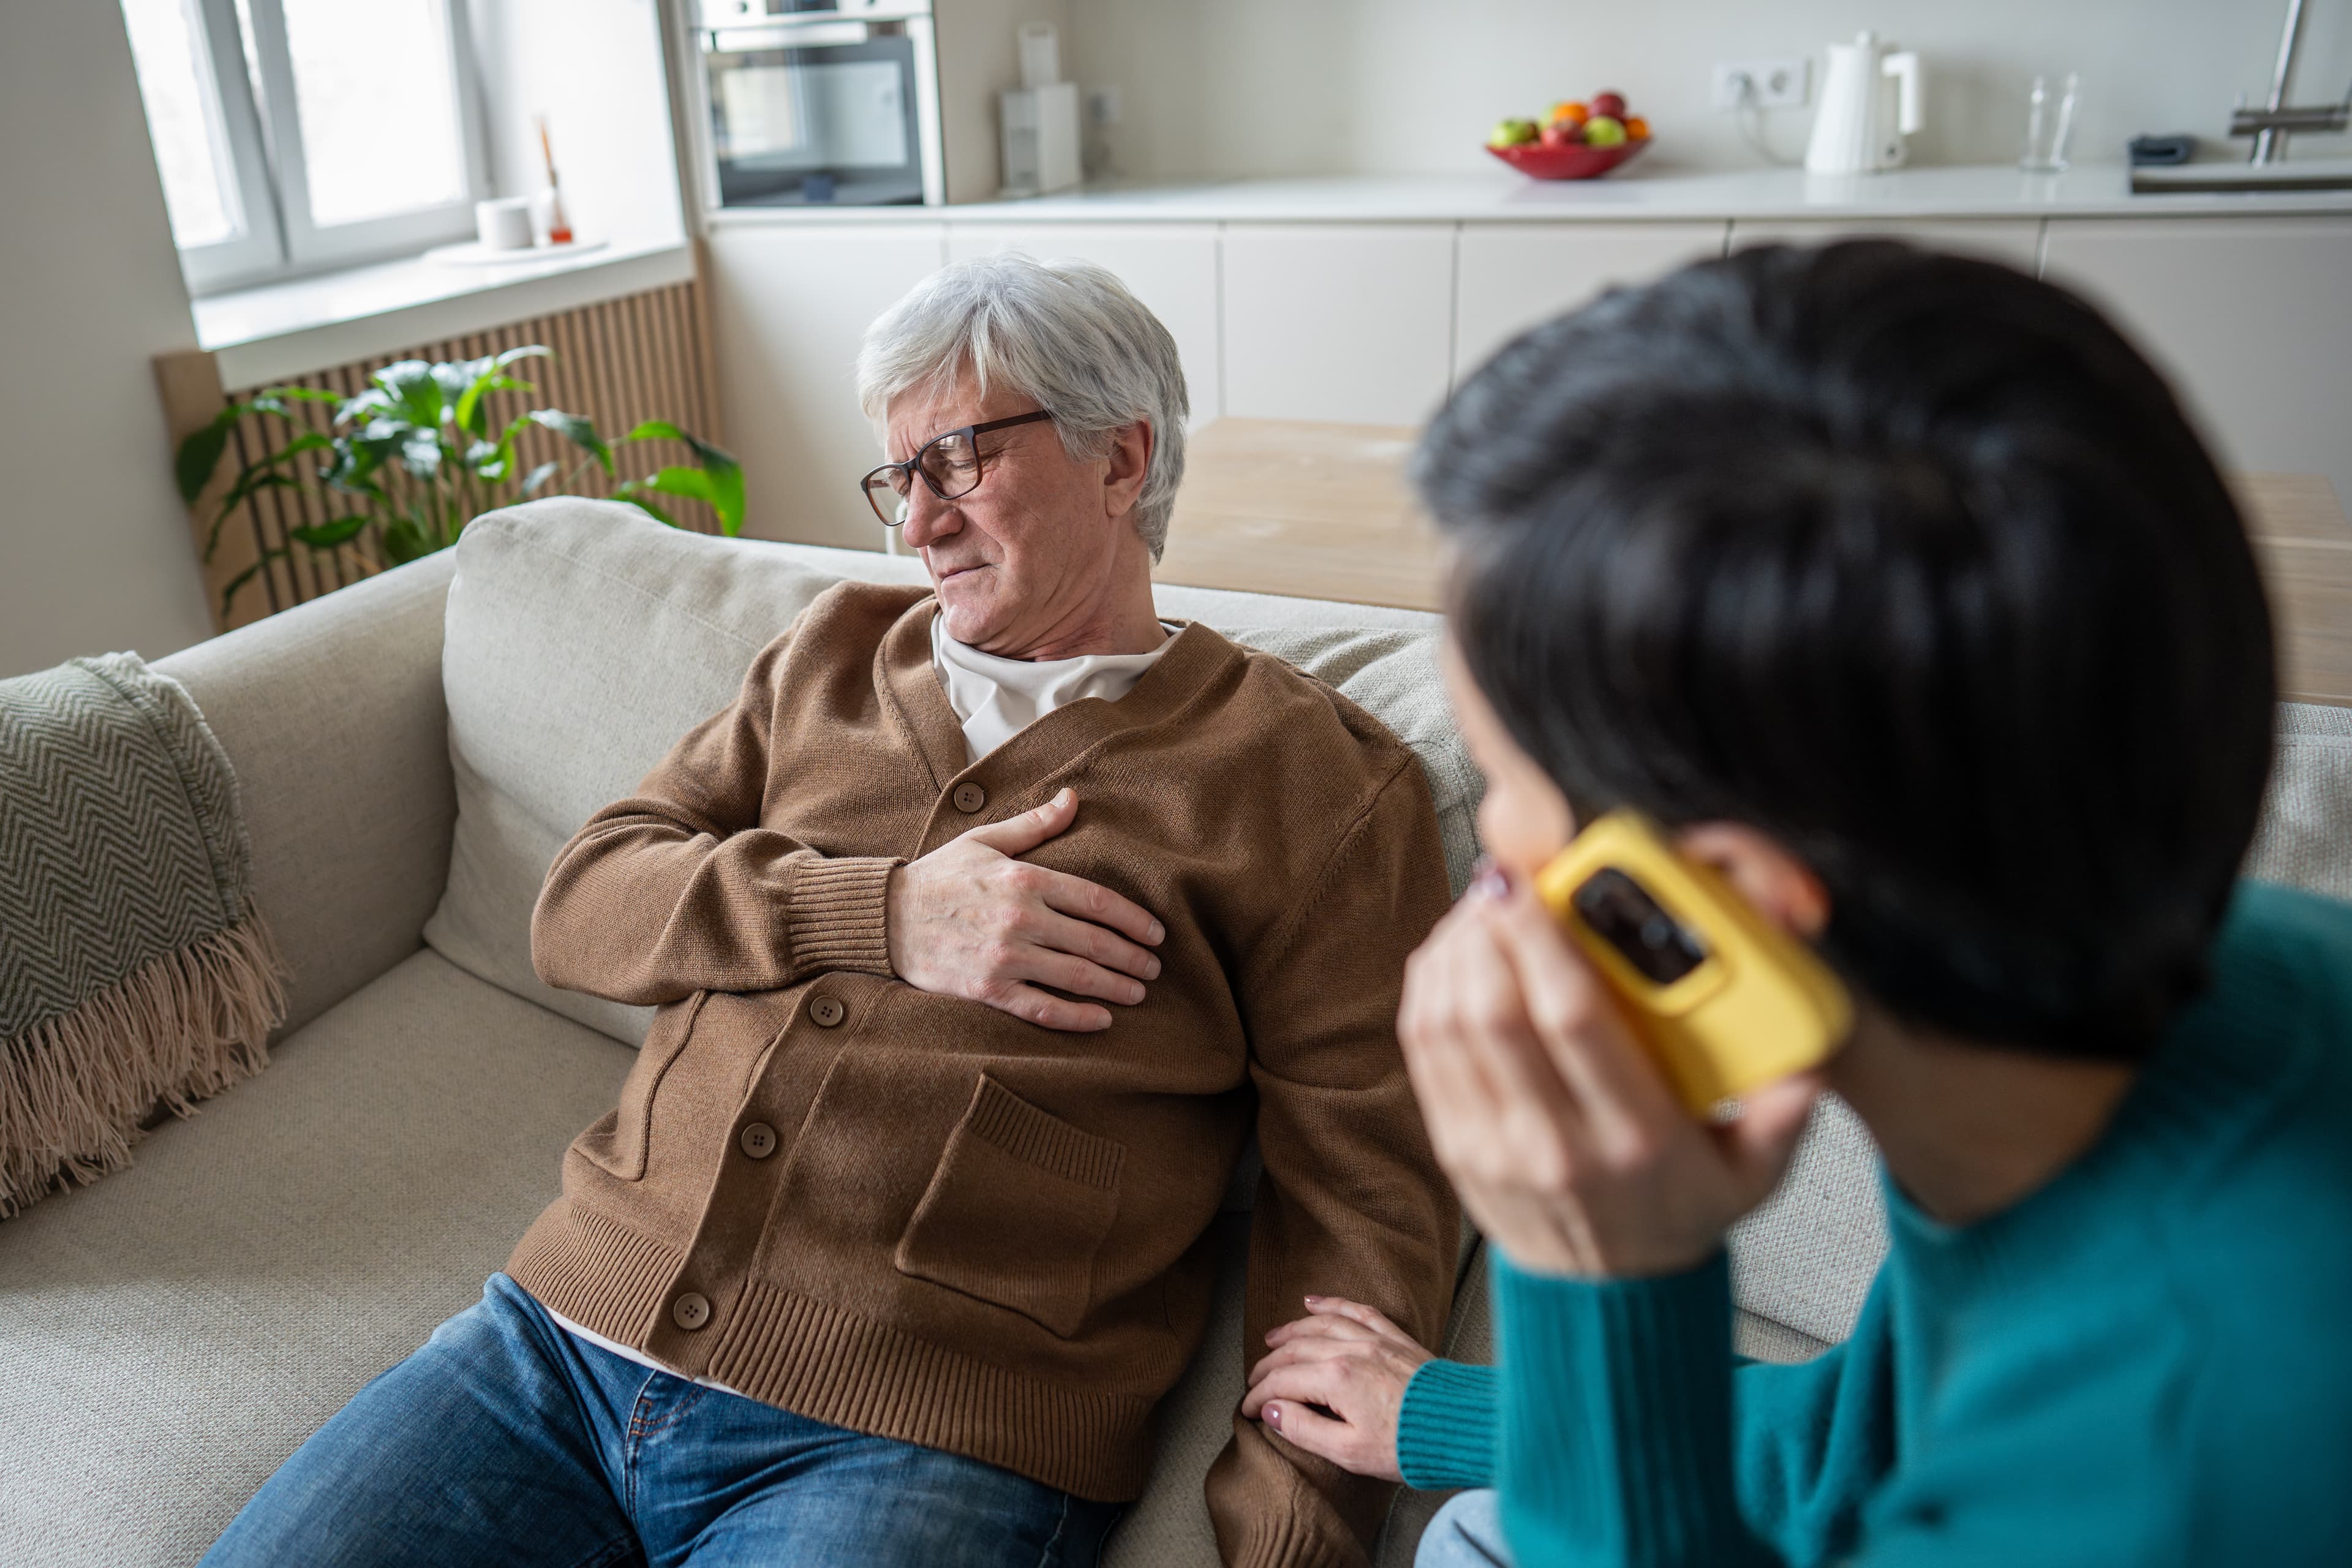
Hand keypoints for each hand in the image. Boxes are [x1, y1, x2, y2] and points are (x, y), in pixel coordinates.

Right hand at [886, 787, 1164, 1031]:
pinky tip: (1102, 1020)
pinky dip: (1076, 1017)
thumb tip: (1073, 798)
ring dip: (1115, 988)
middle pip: (1094, 942)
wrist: (884, 917)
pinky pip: (1042, 1008)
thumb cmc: (938, 876)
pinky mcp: (987, 989)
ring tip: (1138, 993)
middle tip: (1155, 969)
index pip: (1096, 900)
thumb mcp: (985, 840)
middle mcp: (1020, 918)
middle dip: (1132, 958)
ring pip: (1076, 976)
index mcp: (1024, 878)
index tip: (1156, 933)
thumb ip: (1034, 825)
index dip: (1133, 920)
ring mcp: (1004, 957)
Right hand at [1240, 1297, 1431, 1482]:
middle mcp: (1350, 1350)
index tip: (1249, 1409)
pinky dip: (1332, 1303)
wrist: (1460, 1427)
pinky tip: (1314, 1302)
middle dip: (1269, 1366)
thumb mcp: (1348, 1451)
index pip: (1282, 1382)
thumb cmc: (1408, 1445)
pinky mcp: (1394, 1338)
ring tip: (1272, 1339)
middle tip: (1255, 1381)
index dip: (1259, 1396)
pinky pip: (1356, 1310)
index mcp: (1335, 1378)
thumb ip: (1305, 1429)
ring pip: (1321, 1324)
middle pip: (1295, 1350)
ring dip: (1292, 1330)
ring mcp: (1373, 1339)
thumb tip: (1273, 1412)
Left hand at [1396, 875, 1820, 1278]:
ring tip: (1479, 908)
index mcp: (1634, 1139)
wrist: (1610, 1302)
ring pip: (1448, 1025)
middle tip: (1502, 879)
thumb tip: (1807, 1061)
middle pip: (1496, 1012)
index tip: (1536, 885)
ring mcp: (1492, 1149)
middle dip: (1489, 931)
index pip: (1574, 1020)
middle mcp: (1554, 1143)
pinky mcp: (1453, 1148)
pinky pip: (1423, 1050)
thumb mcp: (1754, 1176)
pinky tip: (1454, 954)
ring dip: (1454, 952)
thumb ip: (1783, 1115)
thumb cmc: (1681, 1214)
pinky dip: (1429, 989)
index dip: (1543, 941)